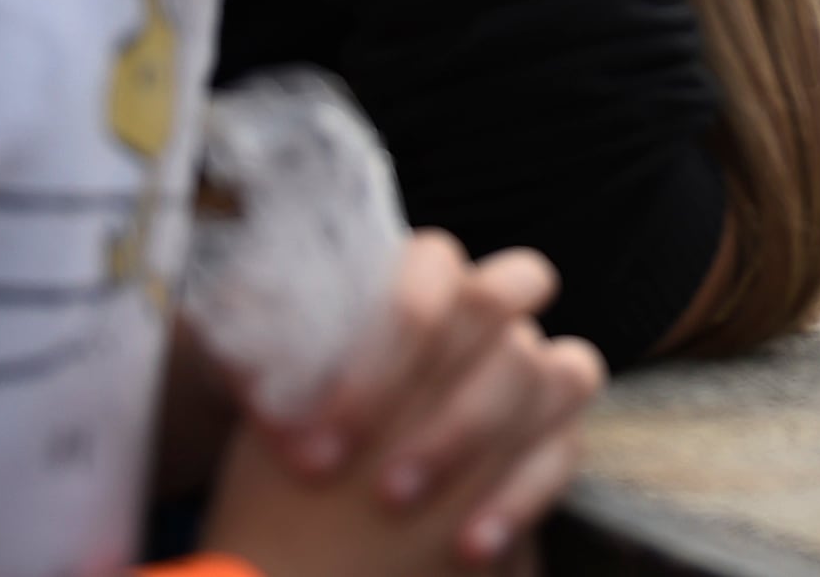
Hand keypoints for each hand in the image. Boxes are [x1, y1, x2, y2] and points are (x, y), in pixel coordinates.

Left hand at [206, 231, 603, 574]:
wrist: (317, 464)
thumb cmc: (290, 400)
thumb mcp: (261, 369)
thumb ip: (260, 349)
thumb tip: (256, 370)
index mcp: (424, 273)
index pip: (433, 270)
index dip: (382, 353)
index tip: (313, 443)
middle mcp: (488, 310)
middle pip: (503, 310)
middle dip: (439, 402)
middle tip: (377, 485)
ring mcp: (529, 367)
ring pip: (555, 370)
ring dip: (472, 439)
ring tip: (398, 503)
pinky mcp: (549, 433)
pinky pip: (563, 450)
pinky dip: (519, 498)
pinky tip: (468, 549)